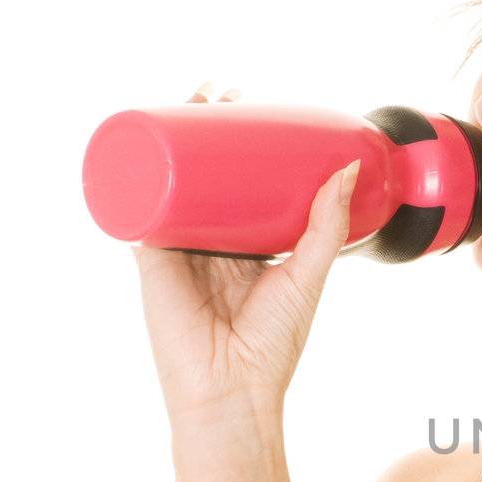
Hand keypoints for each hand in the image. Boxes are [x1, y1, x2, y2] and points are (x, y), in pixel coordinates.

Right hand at [131, 81, 361, 430]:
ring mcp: (176, 248)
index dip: (242, 146)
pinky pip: (135, 207)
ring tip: (189, 98)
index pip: (240, 185)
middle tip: (221, 91)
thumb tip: (349, 169)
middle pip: (202, 173)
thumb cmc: (272, 343)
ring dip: (170, 137)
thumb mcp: (308, 274)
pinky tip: (137, 136)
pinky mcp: (150, 258)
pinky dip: (132, 173)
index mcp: (244, 247)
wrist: (231, 390)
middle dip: (205, 128)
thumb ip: (327, 225)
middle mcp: (207, 243)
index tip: (254, 107)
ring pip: (169, 180)